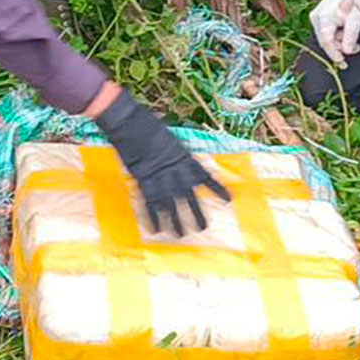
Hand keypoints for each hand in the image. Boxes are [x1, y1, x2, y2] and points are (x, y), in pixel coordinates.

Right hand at [95, 90, 229, 235]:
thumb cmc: (149, 126)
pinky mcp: (143, 181)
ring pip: (171, 205)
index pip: (204, 177)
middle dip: (196, 213)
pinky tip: (156, 230)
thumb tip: (179, 158)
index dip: (217, 189)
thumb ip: (175, 152)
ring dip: (176, 221)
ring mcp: (159, 178)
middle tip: (203, 228)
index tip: (229, 200)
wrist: (131, 123)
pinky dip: (152, 217)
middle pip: (189, 197)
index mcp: (184, 159)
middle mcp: (175, 172)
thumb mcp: (168, 137)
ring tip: (181, 236)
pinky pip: (150, 203)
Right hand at [309, 0, 359, 67]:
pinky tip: (346, 32)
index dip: (334, 54)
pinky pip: (326, 30)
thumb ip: (351, 36)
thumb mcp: (356, 19)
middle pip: (325, 40)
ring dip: (339, 41)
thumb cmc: (356, 1)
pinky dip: (336, 34)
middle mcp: (316, 15)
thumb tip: (347, 52)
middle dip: (339, 47)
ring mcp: (316, 14)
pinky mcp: (318, 13)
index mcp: (323, 17)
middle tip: (356, 49)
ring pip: (325, 36)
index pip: (326, 42)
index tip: (343, 63)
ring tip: (354, 38)